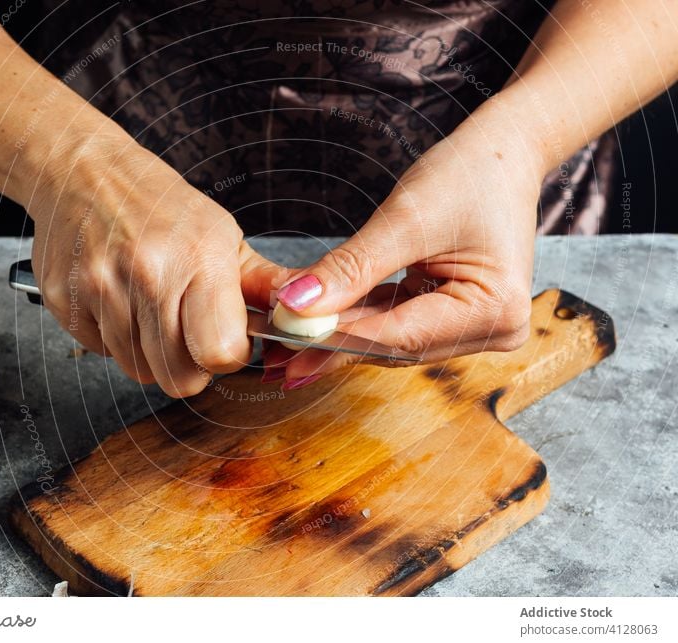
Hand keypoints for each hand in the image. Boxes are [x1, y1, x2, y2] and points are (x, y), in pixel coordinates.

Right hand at [30, 134, 284, 396]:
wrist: (82, 173)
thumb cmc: (160, 206)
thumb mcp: (222, 234)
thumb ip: (264, 284)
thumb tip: (307, 313)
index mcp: (198, 258)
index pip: (220, 353)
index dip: (227, 357)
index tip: (225, 340)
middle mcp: (148, 274)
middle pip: (178, 377)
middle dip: (190, 365)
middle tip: (187, 330)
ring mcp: (100, 288)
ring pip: (139, 371)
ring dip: (151, 352)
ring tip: (152, 308)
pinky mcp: (63, 302)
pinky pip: (102, 353)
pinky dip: (115, 339)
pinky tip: (120, 302)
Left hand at [265, 106, 546, 386]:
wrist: (503, 153)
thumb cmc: (468, 174)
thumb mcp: (404, 219)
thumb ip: (351, 268)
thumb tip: (295, 305)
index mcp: (494, 310)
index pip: (400, 335)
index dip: (338, 338)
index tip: (286, 337)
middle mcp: (492, 330)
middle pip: (395, 344)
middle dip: (333, 344)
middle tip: (275, 354)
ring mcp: (476, 327)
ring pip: (391, 338)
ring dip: (339, 337)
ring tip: (284, 345)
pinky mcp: (455, 316)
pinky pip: (397, 322)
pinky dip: (358, 319)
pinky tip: (316, 326)